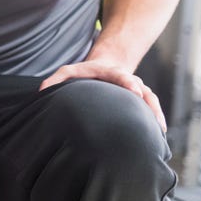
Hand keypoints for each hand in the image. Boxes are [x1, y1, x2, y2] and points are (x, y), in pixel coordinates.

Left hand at [40, 60, 166, 131]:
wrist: (105, 67)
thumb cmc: (85, 72)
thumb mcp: (68, 71)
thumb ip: (55, 80)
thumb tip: (41, 92)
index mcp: (111, 72)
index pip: (121, 76)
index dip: (128, 82)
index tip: (134, 90)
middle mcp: (128, 79)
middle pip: (141, 88)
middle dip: (146, 100)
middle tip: (150, 114)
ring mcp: (137, 89)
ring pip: (151, 99)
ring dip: (156, 113)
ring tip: (159, 130)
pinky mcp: (142, 99)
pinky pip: (153, 108)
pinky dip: (157, 119)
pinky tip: (159, 134)